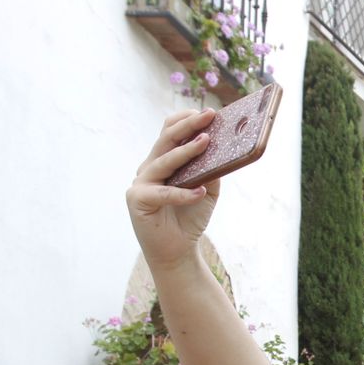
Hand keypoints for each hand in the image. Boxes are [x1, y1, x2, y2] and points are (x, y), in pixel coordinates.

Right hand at [125, 109, 219, 271]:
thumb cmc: (190, 219)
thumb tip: (226, 146)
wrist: (177, 252)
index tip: (208, 113)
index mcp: (162, 161)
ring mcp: (141, 183)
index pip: (169, 131)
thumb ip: (212, 170)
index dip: (186, 120)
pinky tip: (200, 191)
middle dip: (188, 125)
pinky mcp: (137, 200)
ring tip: (206, 142)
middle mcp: (149, 168)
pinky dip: (183, 193)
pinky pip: (164, 193)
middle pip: (166, 139)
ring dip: (186, 151)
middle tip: (208, 115)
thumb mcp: (207, 190)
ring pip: (164, 162)